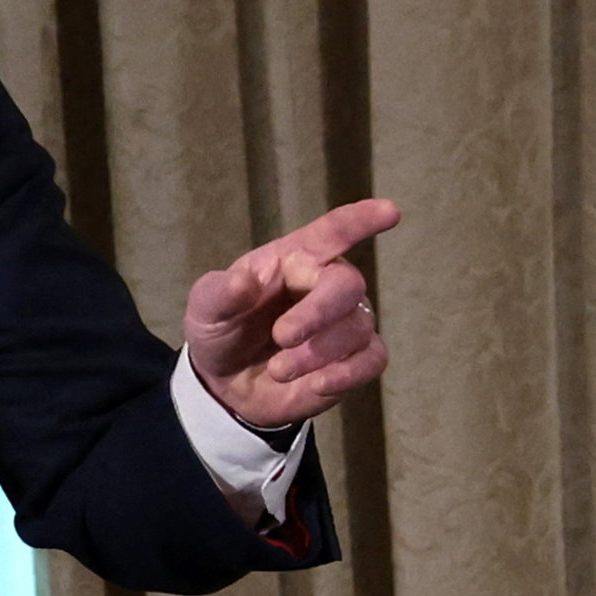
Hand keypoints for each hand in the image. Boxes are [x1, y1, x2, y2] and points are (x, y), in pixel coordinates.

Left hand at [182, 196, 398, 430]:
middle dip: (318, 312)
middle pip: (347, 284)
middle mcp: (327, 285)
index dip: (360, 221)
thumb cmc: (222, 331)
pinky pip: (372, 360)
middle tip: (283, 337)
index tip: (390, 211)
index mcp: (294, 260)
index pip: (332, 233)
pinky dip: (345, 374)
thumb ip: (220, 293)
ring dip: (316, 353)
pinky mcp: (357, 360)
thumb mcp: (205, 310)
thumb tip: (244, 281)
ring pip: (356, 329)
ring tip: (278, 370)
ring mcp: (347, 323)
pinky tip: (317, 384)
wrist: (227, 384)